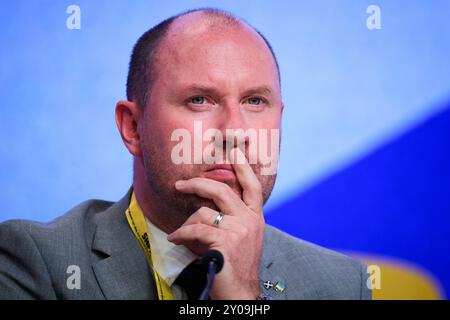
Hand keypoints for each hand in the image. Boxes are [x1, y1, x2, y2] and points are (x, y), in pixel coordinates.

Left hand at [167, 148, 263, 299]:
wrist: (241, 291)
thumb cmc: (237, 265)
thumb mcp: (243, 238)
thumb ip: (234, 220)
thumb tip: (207, 208)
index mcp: (255, 218)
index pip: (252, 186)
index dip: (244, 167)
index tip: (235, 151)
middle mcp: (250, 220)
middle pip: (222, 190)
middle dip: (197, 184)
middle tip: (180, 185)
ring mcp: (238, 230)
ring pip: (203, 212)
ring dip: (186, 223)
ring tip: (178, 234)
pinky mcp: (225, 241)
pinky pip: (195, 230)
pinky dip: (181, 234)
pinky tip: (176, 239)